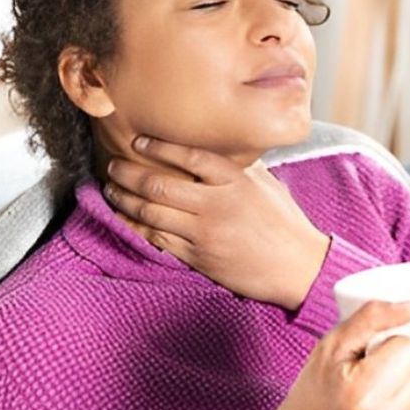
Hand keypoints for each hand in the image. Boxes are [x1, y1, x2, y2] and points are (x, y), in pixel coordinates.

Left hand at [103, 135, 330, 309]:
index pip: (190, 157)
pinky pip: (158, 240)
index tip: (138, 141)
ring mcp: (205, 233)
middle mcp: (217, 204)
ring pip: (152, 213)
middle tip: (114, 166)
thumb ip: (241, 167)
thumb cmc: (285, 224)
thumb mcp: (268, 185)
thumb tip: (220, 148)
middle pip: (160, 185)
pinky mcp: (199, 257)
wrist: (297, 267)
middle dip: (129, 174)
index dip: (159, 147)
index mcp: (236, 181)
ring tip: (112, 190)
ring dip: (125, 200)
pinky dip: (137, 228)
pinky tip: (125, 219)